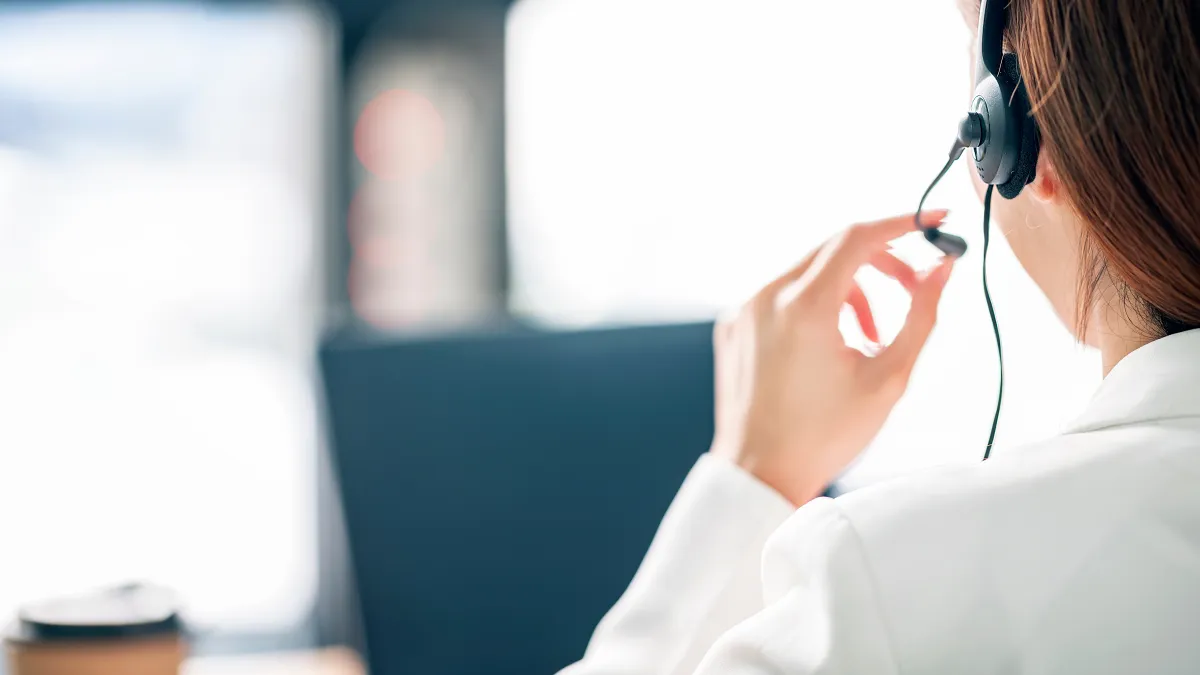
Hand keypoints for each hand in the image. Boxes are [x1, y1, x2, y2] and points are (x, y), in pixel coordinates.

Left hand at [711, 211, 955, 505]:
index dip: (904, 223)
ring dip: (848, 290)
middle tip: (911, 290)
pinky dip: (813, 307)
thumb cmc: (823, 436)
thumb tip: (942, 269)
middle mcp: (766, 297)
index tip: (935, 224)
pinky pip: (780, 296)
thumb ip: (921, 315)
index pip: (859, 236)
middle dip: (880, 263)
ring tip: (868, 339)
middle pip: (835, 250)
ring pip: (808, 273)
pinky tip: (828, 349)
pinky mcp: (732, 326)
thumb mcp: (888, 378)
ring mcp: (744, 310)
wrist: (759, 473)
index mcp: (804, 306)